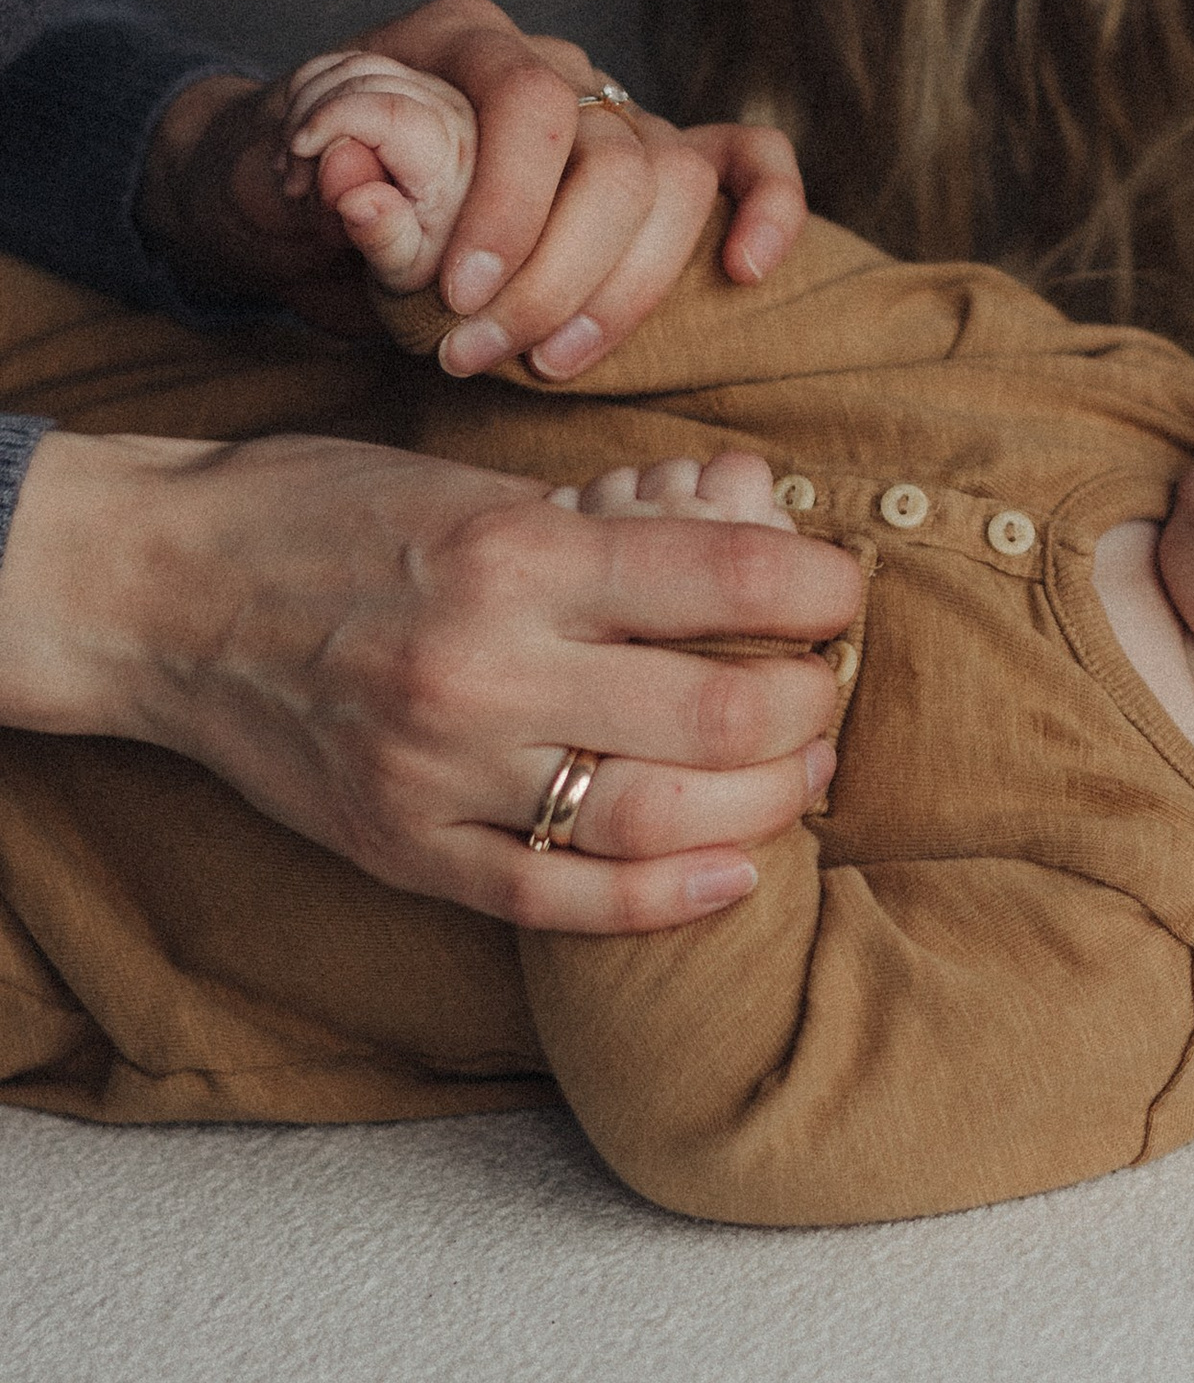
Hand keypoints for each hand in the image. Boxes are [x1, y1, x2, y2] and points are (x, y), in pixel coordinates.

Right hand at [0, 425, 860, 929]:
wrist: (162, 595)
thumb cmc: (327, 512)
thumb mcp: (477, 481)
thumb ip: (612, 520)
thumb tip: (755, 525)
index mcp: (516, 555)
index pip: (726, 581)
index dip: (819, 590)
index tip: (843, 590)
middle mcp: (487, 671)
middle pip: (718, 714)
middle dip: (809, 705)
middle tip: (828, 690)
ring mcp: (444, 775)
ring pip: (658, 821)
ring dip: (763, 805)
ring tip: (799, 774)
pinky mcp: (407, 852)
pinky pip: (562, 901)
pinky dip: (666, 897)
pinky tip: (730, 871)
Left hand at [140, 0, 805, 378]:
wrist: (292, 194)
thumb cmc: (284, 180)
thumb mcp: (267, 171)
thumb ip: (313, 171)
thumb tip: (360, 188)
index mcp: (465, 39)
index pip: (530, 96)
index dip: (510, 201)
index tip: (457, 295)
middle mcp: (555, 63)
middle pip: (615, 155)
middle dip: (556, 275)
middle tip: (474, 355)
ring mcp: (611, 111)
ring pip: (678, 178)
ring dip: (622, 288)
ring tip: (546, 363)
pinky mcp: (647, 166)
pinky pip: (743, 159)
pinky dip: (768, 207)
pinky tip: (744, 271)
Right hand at [276, 46, 476, 294]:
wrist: (440, 247)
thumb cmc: (418, 258)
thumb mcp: (402, 268)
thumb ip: (383, 235)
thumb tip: (357, 201)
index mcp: (454, 157)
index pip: (393, 111)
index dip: (334, 119)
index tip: (297, 152)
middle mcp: (455, 110)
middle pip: (366, 83)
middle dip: (313, 122)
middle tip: (294, 184)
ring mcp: (435, 88)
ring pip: (354, 68)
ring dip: (307, 108)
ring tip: (297, 171)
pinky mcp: (413, 79)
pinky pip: (350, 64)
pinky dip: (312, 92)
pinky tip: (303, 142)